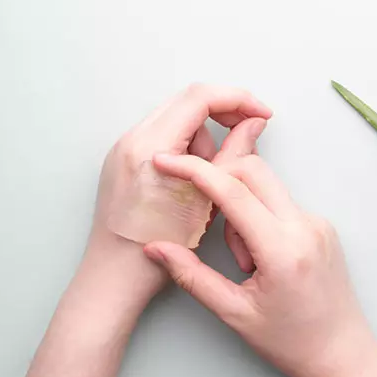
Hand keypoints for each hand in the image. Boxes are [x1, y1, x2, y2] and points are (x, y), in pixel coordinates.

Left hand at [8, 85, 272, 376]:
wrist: (114, 279)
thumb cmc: (155, 252)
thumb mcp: (205, 202)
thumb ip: (235, 155)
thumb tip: (254, 123)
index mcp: (149, 148)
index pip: (200, 97)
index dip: (238, 99)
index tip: (262, 114)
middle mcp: (131, 140)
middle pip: (188, 101)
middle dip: (224, 114)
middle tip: (249, 134)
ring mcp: (123, 149)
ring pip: (178, 119)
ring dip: (205, 137)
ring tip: (213, 177)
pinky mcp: (124, 160)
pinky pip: (164, 137)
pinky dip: (188, 148)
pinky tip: (195, 180)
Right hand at [144, 154, 376, 376]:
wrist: (343, 354)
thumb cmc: (292, 342)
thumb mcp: (235, 313)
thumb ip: (191, 276)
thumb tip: (156, 248)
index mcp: (283, 249)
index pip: (232, 190)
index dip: (194, 170)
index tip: (166, 162)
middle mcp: (306, 227)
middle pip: (253, 171)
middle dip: (220, 184)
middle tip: (214, 229)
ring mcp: (318, 223)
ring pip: (267, 187)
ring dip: (243, 210)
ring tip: (248, 263)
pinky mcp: (323, 226)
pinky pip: (282, 204)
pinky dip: (262, 219)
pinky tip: (264, 259)